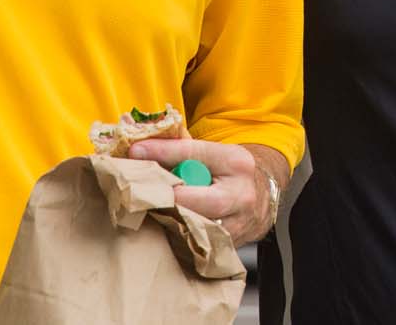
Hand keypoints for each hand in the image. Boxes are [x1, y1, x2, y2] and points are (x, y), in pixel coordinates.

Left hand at [128, 138, 276, 245]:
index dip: (161, 153)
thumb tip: (136, 149)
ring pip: (195, 227)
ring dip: (170, 219)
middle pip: (197, 201)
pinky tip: (168, 226)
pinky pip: (197, 244)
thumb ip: (177, 150)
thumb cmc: (226, 172)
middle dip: (167, 198)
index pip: (194, 155)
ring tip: (152, 210)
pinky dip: (179, 235)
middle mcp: (241, 195)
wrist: (259, 196)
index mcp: (236, 163)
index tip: (135, 152)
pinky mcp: (229, 246)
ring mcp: (238, 224)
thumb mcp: (211, 153)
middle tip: (144, 194)